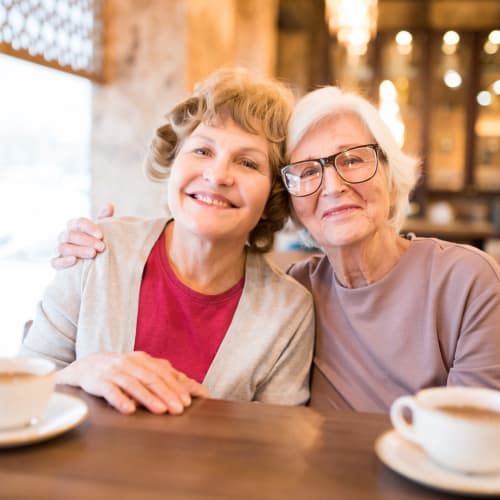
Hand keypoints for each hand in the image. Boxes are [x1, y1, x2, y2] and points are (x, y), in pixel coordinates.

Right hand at [51, 203, 114, 269]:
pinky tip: (74, 261)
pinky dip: (63, 261)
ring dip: (79, 250)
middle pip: (70, 235)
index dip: (89, 228)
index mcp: (74, 226)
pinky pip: (54, 262)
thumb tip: (109, 206)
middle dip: (86, 240)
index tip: (100, 235)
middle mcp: (64, 236)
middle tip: (101, 247)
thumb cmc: (95, 242)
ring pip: (63, 248)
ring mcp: (59, 249)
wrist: (90, 262)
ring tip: (93, 253)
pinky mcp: (56, 263)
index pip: (78, 222)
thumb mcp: (100, 231)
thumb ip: (104, 219)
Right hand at [56, 351, 208, 414]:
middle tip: (179, 409)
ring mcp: (113, 371)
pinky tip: (129, 410)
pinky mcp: (97, 381)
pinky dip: (120, 399)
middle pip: (151, 378)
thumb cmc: (121, 371)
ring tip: (161, 411)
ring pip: (134, 384)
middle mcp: (129, 362)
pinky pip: (110, 390)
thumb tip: (193, 387)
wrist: (85, 367)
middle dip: (167, 394)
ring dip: (148, 398)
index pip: (163, 373)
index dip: (177, 386)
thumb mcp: (142, 369)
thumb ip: (165, 375)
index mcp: (143, 359)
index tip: (189, 401)